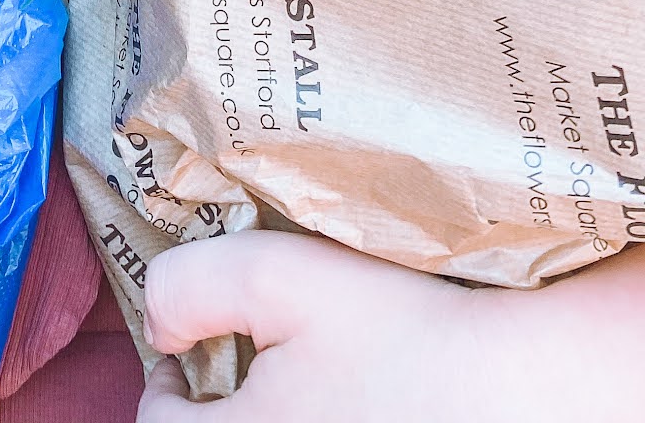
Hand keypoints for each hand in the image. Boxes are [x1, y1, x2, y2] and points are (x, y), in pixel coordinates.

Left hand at [138, 231, 644, 422]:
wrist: (521, 388)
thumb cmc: (400, 332)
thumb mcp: (276, 274)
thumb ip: (189, 288)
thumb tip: (160, 330)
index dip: (166, 383)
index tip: (191, 353)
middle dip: (219, 408)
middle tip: (247, 367)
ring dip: (272, 417)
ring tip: (307, 385)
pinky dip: (322, 421)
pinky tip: (355, 405)